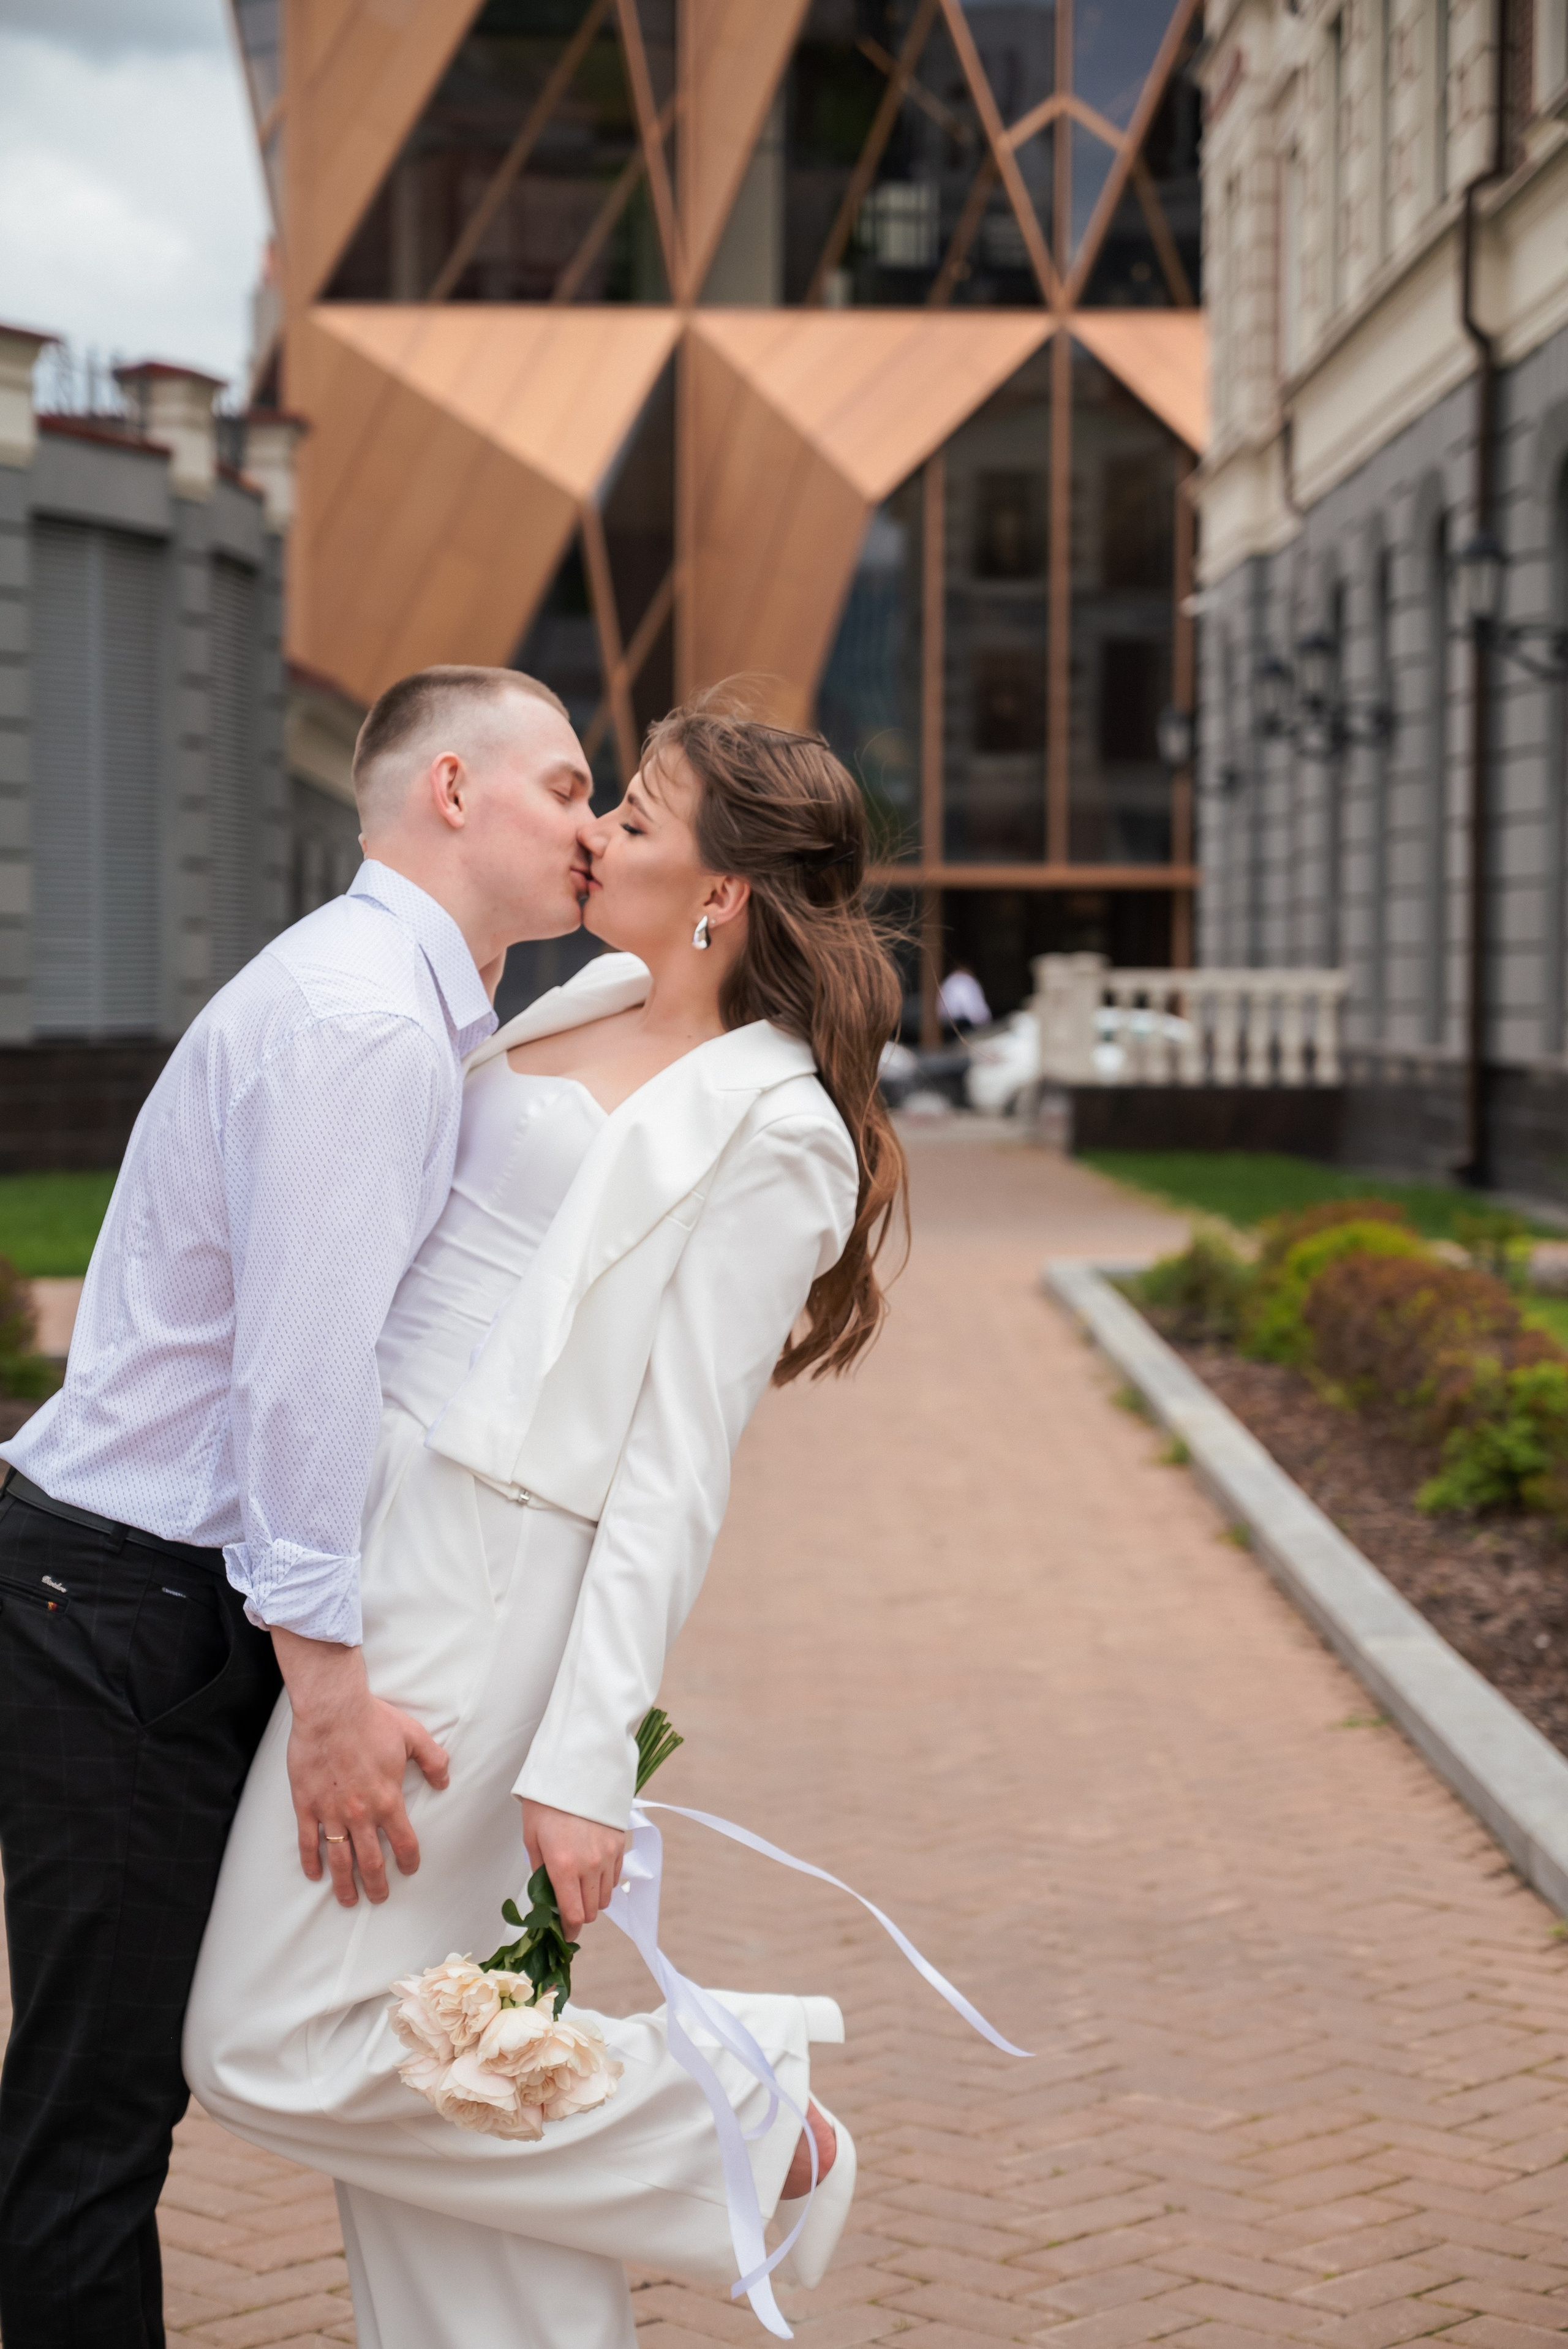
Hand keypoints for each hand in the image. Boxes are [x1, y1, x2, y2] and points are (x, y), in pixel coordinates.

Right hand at [273, 1631, 449, 1907]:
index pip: (404, 1842)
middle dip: (376, 1884)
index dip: (409, 1861)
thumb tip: (445, 1782)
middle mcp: (361, 1813)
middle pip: (371, 1861)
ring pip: (339, 1859)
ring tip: (349, 1900)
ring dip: (344, 1884)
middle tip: (379, 1897)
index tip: (409, 1870)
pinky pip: (308, 1841)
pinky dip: (310, 1861)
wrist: (331, 1709)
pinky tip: (314, 1875)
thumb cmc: (371, 1720)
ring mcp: (331, 1811)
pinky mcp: (307, 1805)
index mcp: (388, 1799)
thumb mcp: (413, 1736)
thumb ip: (433, 1760)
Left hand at [520, 1799, 624, 1939]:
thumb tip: (544, 1899)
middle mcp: (590, 1866)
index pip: (573, 1916)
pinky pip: (616, 1878)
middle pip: (591, 1911)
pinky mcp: (619, 1844)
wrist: (576, 1769)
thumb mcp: (532, 1838)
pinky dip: (604, 1882)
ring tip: (578, 1885)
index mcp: (564, 1867)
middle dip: (578, 1915)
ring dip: (592, 1899)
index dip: (568, 1930)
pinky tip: (592, 1870)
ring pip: (605, 1897)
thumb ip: (539, 1873)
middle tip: (566, 1906)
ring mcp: (608, 1856)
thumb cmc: (547, 1803)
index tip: (564, 1933)